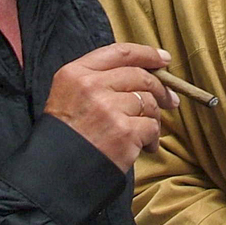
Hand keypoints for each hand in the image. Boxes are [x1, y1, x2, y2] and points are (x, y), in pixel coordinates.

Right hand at [44, 43, 179, 171]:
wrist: (56, 172)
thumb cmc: (66, 135)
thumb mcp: (68, 94)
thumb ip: (98, 78)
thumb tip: (144, 72)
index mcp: (75, 73)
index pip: (120, 52)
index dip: (146, 54)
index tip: (163, 59)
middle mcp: (91, 86)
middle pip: (139, 76)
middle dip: (160, 88)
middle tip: (169, 100)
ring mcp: (108, 108)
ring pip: (148, 102)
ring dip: (153, 117)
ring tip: (146, 131)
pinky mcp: (123, 132)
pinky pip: (151, 127)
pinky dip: (152, 138)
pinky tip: (144, 146)